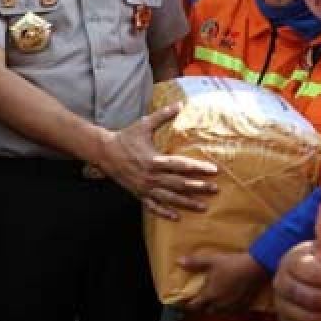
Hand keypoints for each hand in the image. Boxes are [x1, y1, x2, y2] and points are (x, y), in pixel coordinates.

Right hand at [97, 104, 217, 219]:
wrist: (105, 153)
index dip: (198, 168)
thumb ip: (163, 116)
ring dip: (187, 203)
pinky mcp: (139, 194)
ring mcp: (145, 187)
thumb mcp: (144, 124)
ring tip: (203, 206)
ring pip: (169, 198)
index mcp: (154, 160)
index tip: (213, 170)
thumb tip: (179, 104)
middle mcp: (151, 176)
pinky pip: (153, 206)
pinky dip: (165, 213)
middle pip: (179, 184)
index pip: (181, 165)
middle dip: (198, 187)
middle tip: (214, 189)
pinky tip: (177, 217)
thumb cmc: (126, 137)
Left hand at [180, 251, 268, 312]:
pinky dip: (230, 309)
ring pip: (220, 313)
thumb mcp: (212, 261)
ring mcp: (232, 306)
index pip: (194, 306)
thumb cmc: (232, 264)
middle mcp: (220, 304)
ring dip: (216, 308)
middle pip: (207, 311)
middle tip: (202, 298)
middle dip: (203, 306)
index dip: (188, 304)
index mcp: (210, 295)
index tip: (186, 302)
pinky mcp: (244, 306)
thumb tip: (179, 262)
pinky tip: (231, 301)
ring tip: (216, 300)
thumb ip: (195, 263)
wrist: (255, 267)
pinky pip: (233, 312)